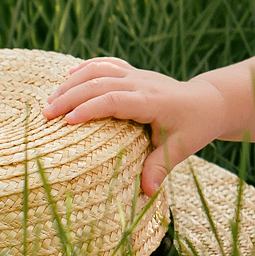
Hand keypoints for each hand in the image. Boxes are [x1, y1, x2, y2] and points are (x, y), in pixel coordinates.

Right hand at [42, 57, 229, 194]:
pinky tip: (68, 78)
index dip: (90, 108)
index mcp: (152, 101)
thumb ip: (161, 166)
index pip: (115, 99)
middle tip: (45, 115)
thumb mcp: (182, 148)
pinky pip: (107, 64)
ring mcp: (137, 74)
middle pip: (99, 82)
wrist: (209, 101)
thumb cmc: (195, 126)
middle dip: (70, 97)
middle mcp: (142, 83)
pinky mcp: (134, 72)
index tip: (67, 121)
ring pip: (99, 70)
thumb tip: (147, 191)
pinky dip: (86, 68)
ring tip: (50, 100)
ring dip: (73, 83)